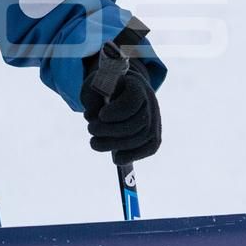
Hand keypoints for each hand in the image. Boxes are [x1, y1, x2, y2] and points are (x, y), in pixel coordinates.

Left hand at [80, 33, 161, 163]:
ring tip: (94, 143)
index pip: (132, 102)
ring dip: (116, 145)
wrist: (122, 90)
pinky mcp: (154, 136)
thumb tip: (92, 117)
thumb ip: (92, 98)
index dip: (117, 111)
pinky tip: (117, 160)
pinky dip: (133, 155)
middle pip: (136, 123)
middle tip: (90, 129)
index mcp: (137, 85)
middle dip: (110, 131)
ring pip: (141, 137)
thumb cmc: (105, 88)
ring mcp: (155, 120)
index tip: (101, 115)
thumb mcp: (94, 86)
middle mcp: (150, 103)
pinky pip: (149, 148)